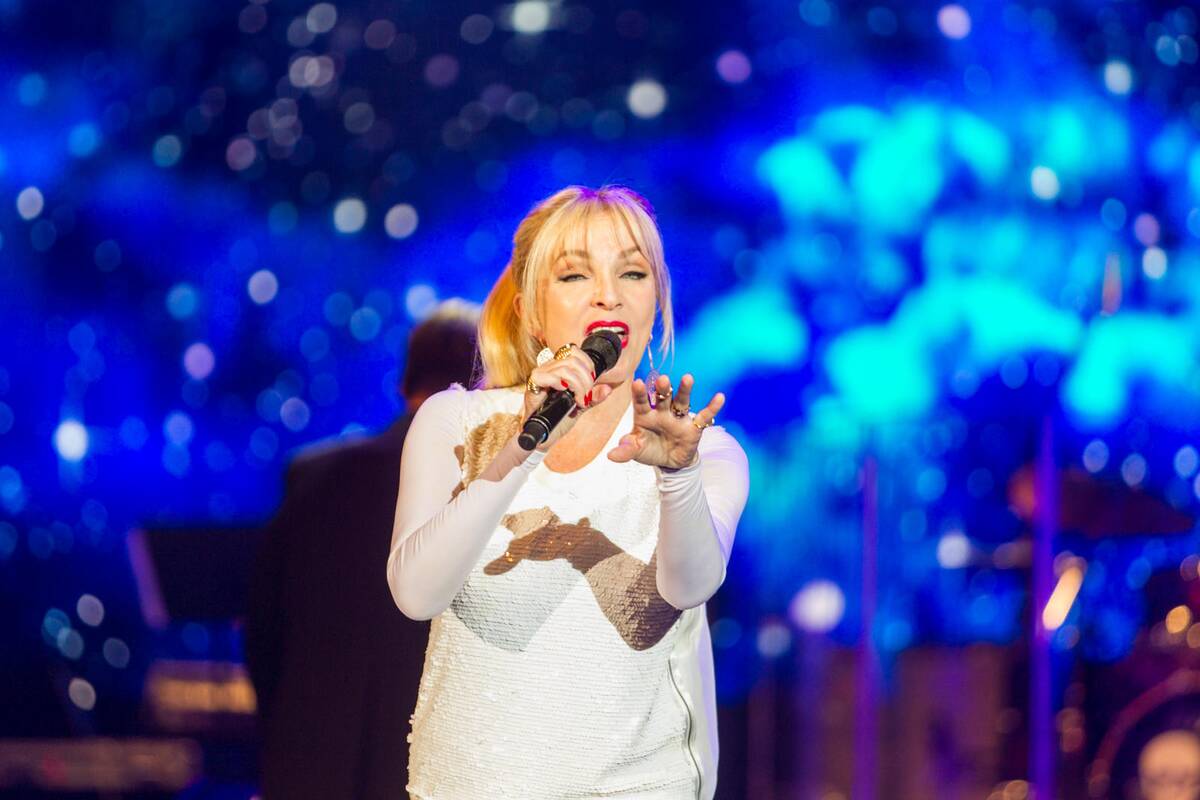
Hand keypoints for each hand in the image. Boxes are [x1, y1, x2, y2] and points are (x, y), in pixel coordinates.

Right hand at [522, 344, 613, 450]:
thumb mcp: (581, 406)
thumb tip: (608, 388)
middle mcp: (548, 368)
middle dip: (586, 379)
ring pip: (565, 368)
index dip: (588, 365)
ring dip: (578, 386)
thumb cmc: (559, 418)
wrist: (544, 435)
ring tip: (579, 401)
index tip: (591, 384)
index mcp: (559, 367)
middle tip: (586, 397)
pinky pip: (549, 377)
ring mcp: (540, 375)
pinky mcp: (532, 386)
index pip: (574, 351)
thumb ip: (593, 397)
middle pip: (573, 360)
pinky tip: (564, 394)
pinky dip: (561, 385)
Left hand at [607, 373, 723, 468]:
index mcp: (645, 415)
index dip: (640, 393)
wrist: (668, 462)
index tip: (637, 383)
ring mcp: (679, 418)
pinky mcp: (694, 426)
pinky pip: (704, 416)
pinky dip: (712, 407)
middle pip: (663, 397)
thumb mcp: (636, 451)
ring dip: (685, 390)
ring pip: (682, 401)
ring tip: (688, 378)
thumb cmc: (649, 450)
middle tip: (662, 379)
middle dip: (663, 388)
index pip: (641, 402)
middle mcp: (662, 412)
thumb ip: (625, 451)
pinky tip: (720, 397)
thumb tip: (610, 456)